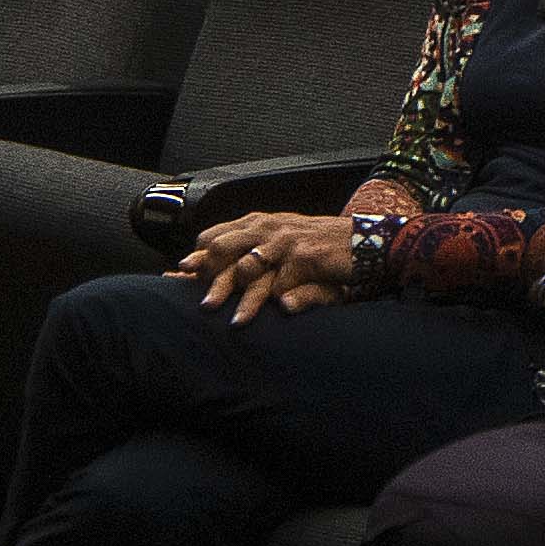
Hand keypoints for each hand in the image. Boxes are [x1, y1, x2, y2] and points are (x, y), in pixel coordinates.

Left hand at [180, 209, 359, 319]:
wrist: (362, 239)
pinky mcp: (307, 257)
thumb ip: (251, 251)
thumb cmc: (316, 244)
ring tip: (235, 322)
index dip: (200, 258)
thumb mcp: (281, 242)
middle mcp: (268, 229)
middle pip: (227, 250)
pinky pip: (286, 281)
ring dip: (244, 300)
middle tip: (202, 305)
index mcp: (258, 224)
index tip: (182, 276)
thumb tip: (214, 265)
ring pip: (253, 270)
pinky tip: (278, 314)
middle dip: (211, 278)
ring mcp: (286, 242)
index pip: (216, 236)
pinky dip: (281, 298)